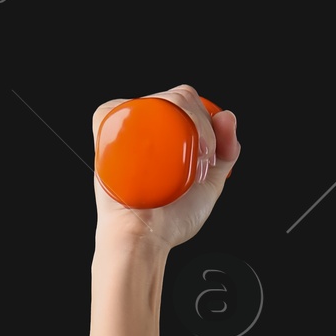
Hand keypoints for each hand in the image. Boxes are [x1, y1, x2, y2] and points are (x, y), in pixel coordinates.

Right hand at [90, 83, 240, 251]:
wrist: (144, 238)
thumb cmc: (170, 219)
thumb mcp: (209, 184)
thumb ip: (226, 152)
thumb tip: (228, 116)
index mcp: (165, 133)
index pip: (189, 104)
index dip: (207, 121)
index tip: (212, 154)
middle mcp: (146, 126)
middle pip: (177, 97)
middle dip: (201, 124)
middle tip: (203, 160)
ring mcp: (126, 126)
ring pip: (159, 99)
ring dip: (185, 121)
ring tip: (188, 162)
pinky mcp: (107, 128)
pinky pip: (121, 105)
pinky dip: (143, 114)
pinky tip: (158, 145)